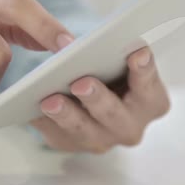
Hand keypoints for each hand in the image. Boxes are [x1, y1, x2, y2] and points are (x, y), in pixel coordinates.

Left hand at [30, 47, 169, 153]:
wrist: (93, 87)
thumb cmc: (111, 68)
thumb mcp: (119, 56)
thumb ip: (118, 50)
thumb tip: (98, 41)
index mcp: (151, 102)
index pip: (150, 86)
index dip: (144, 70)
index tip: (137, 53)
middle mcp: (130, 126)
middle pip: (116, 116)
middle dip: (98, 99)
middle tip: (82, 83)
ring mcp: (101, 139)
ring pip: (83, 131)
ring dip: (67, 115)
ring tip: (49, 100)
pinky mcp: (71, 143)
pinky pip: (56, 135)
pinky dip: (45, 122)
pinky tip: (32, 107)